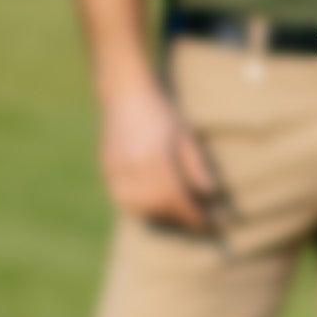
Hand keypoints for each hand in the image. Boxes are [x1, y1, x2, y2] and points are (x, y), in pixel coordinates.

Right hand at [101, 82, 220, 227]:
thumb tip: (209, 195)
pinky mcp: (107, 169)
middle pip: (158, 207)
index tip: (208, 223)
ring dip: (158, 216)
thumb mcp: (185, 137)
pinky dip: (138, 207)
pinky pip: (122, 199)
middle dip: (178, 218)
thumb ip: (196, 167)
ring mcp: (117, 170)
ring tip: (174, 214)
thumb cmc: (161, 113)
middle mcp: (134, 168)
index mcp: (157, 160)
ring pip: (137, 208)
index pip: (177, 199)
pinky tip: (151, 205)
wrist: (126, 93)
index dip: (193, 215)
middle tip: (194, 220)